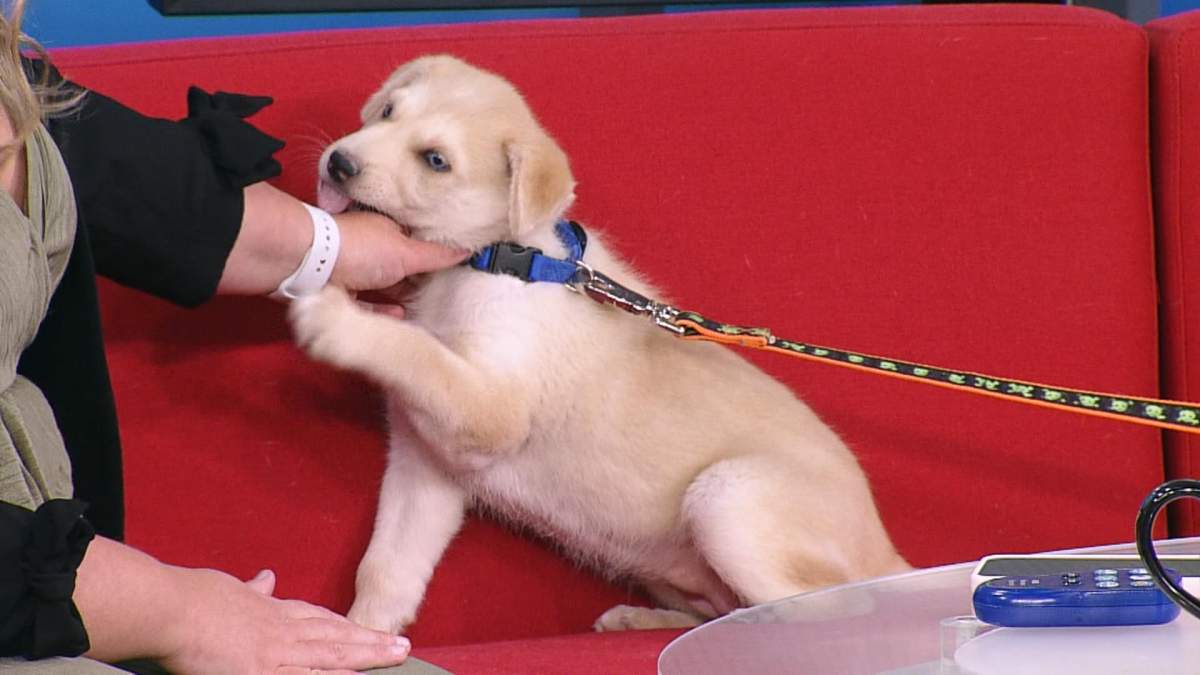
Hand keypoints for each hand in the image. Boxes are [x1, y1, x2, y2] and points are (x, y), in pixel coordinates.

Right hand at [162, 568, 410, 674]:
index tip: (366, 628)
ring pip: (333, 656)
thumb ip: (253, 588)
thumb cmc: (193, 596)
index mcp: (272, 609)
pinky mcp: (264, 672)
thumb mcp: (230, 586)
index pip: (318, 618)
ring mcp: (277, 652)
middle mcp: (283, 629)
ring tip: (396, 657)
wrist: (174, 607)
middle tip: (402, 645)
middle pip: (337, 636)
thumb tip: (267, 576)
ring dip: (367, 657)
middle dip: (371, 642)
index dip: (345, 626)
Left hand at [331, 210, 467, 314]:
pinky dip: (379, 311)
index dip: (432, 259)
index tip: (449, 276)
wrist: (308, 262)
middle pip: (397, 268)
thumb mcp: (406, 252)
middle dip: (415, 282)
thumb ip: (436, 255)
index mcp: (387, 232)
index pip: (415, 245)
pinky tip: (397, 317)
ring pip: (380, 287)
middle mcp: (369, 249)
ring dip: (398, 298)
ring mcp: (352, 270)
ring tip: (420, 313)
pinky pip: (363, 304)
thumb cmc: (358, 249)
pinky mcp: (338, 292)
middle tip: (438, 300)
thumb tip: (467, 249)